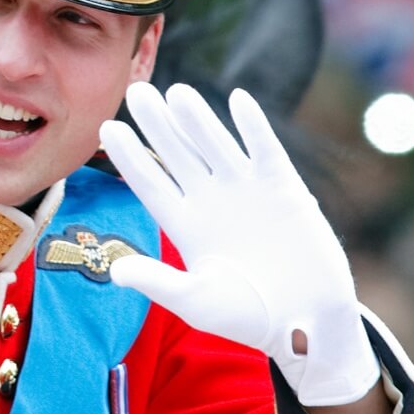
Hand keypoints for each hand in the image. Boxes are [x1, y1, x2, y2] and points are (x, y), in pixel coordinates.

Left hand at [99, 82, 377, 406]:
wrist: (307, 324)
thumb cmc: (249, 318)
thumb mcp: (197, 303)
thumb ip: (159, 283)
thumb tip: (115, 272)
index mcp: (184, 225)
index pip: (150, 182)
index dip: (130, 157)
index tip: (106, 129)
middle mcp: (210, 201)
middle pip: (176, 154)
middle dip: (156, 124)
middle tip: (134, 89)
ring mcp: (246, 191)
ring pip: (215, 145)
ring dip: (197, 119)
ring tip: (176, 91)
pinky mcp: (284, 189)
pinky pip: (265, 150)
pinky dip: (253, 126)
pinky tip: (237, 99)